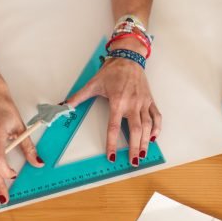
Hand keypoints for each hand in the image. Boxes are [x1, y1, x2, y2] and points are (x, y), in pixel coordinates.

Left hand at [66, 44, 160, 166]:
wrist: (128, 58)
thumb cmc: (111, 71)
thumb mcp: (93, 84)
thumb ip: (78, 96)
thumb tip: (64, 105)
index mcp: (117, 102)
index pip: (114, 127)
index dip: (113, 143)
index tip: (112, 155)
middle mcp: (132, 104)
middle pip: (135, 130)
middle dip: (135, 148)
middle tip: (134, 162)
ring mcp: (143, 103)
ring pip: (147, 126)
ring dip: (146, 142)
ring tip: (144, 155)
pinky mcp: (150, 100)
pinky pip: (156, 116)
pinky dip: (157, 128)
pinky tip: (153, 137)